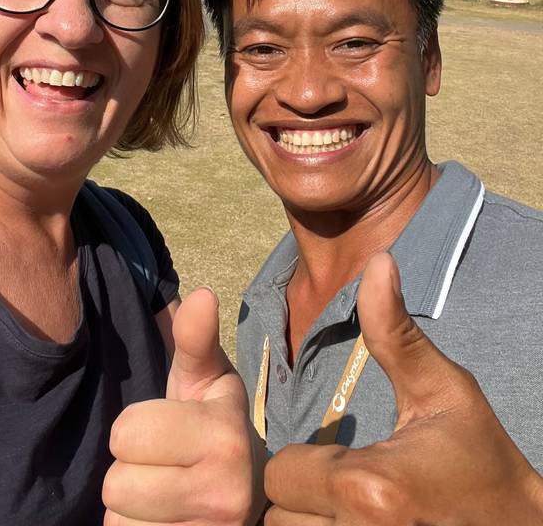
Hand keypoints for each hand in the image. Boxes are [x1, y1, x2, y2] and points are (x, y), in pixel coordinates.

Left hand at [103, 287, 266, 524]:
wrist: (251, 493)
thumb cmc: (213, 424)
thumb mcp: (206, 380)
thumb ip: (195, 339)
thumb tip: (202, 294)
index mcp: (224, 436)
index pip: (126, 433)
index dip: (133, 428)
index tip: (163, 429)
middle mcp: (224, 493)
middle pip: (116, 485)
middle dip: (129, 470)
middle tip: (159, 464)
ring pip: (118, 523)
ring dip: (130, 509)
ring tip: (162, 494)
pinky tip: (163, 520)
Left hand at [264, 252, 542, 525]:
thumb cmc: (481, 459)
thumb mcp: (444, 391)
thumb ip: (396, 332)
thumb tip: (378, 260)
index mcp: (369, 488)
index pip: (281, 472)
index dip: (305, 461)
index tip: (339, 459)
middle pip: (278, 516)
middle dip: (301, 499)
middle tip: (340, 490)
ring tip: (345, 512)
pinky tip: (349, 525)